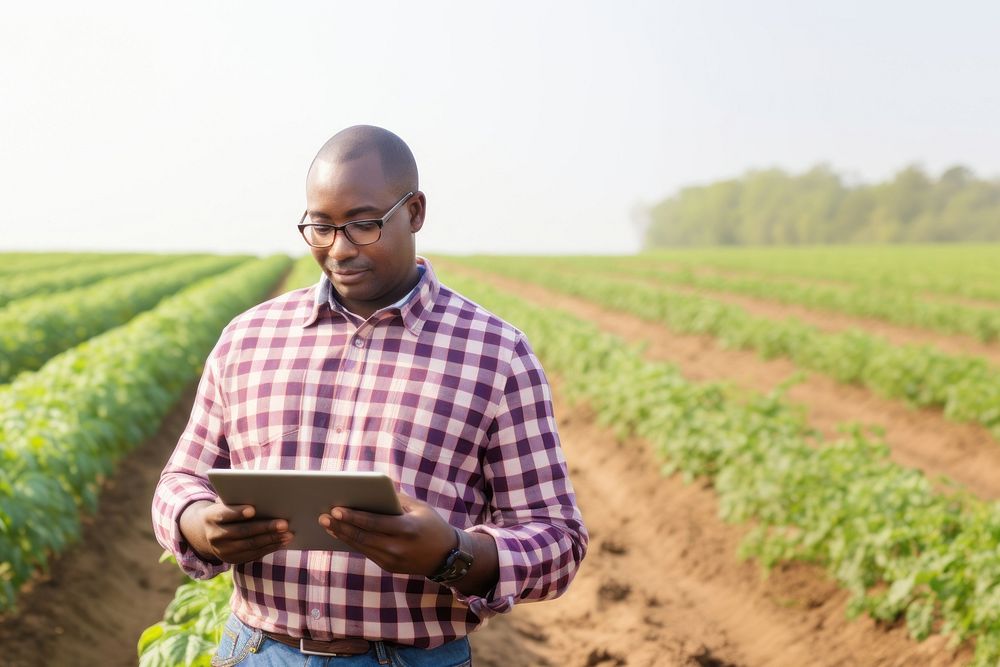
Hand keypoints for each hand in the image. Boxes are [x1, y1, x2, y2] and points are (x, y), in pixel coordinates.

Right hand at [180, 500, 292, 564]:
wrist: (207, 532)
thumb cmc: (225, 510)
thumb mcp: (225, 503)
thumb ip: (238, 500)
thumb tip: (265, 496)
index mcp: (211, 517)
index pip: (224, 514)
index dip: (238, 512)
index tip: (253, 509)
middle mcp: (215, 536)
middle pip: (242, 532)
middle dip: (265, 528)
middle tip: (284, 523)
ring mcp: (223, 550)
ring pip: (250, 545)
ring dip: (272, 540)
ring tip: (289, 534)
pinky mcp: (232, 560)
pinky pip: (254, 554)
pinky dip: (270, 548)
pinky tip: (282, 542)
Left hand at [318, 492, 455, 576]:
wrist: (446, 556)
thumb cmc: (432, 525)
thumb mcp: (419, 507)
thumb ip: (396, 499)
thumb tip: (371, 490)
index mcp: (406, 528)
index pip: (373, 523)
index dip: (353, 517)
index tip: (335, 509)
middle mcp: (397, 547)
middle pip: (362, 537)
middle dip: (340, 526)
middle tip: (322, 516)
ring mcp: (392, 560)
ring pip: (361, 546)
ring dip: (342, 535)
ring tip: (327, 524)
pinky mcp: (389, 567)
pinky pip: (366, 553)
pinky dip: (353, 543)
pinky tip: (341, 534)